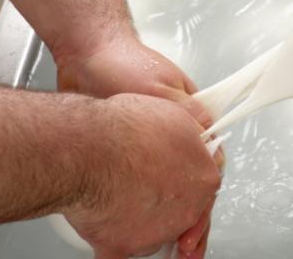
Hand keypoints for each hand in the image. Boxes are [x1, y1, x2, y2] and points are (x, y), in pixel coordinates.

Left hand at [56, 32, 220, 257]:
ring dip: (162, 214)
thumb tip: (207, 138)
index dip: (202, 204)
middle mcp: (174, 132)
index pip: (208, 166)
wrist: (84, 53)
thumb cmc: (121, 62)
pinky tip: (124, 216)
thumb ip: (188, 113)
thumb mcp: (161, 87)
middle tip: (182, 247)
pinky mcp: (123, 144)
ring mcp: (149, 139)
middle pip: (187, 182)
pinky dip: (133, 202)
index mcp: (192, 118)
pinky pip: (135, 180)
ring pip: (162, 185)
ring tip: (157, 242)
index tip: (194, 231)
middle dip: (185, 218)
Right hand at [65, 93, 221, 258]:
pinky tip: (107, 228)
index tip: (174, 180)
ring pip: (152, 233)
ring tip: (118, 195)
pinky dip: (113, 241)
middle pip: (181, 213)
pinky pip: (121, 251)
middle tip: (147, 191)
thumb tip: (196, 140)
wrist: (88, 148)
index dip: (184, 181)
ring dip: (139, 221)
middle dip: (165, 203)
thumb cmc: (125, 130)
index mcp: (204, 178)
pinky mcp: (124, 247)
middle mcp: (186, 210)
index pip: (203, 188)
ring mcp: (156, 233)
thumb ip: (192, 138)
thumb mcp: (176, 116)